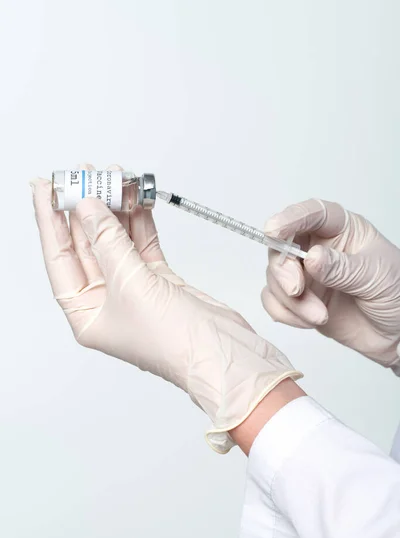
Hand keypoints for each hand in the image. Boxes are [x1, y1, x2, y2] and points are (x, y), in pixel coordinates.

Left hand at [32, 165, 301, 452]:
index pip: (59, 258)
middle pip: (88, 245)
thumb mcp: (132, 285)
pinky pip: (142, 245)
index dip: (49, 220)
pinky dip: (140, 223)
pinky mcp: (159, 281)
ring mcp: (134, 290)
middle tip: (88, 175)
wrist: (224, 353)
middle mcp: (106, 301)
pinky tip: (137, 201)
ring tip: (116, 180)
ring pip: (117, 241)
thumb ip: (109, 242)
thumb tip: (89, 208)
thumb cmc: (175, 342)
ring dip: (116, 211)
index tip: (45, 187)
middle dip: (87, 208)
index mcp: (86, 313)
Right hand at [263, 199, 399, 372]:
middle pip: (281, 246)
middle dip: (283, 270)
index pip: (312, 214)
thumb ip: (342, 268)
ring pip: (275, 277)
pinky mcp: (299, 300)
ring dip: (291, 300)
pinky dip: (285, 314)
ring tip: (318, 315)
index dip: (290, 218)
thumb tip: (311, 257)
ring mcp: (307, 275)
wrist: (397, 334)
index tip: (273, 229)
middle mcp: (318, 247)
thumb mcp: (375, 276)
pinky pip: (274, 302)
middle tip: (296, 290)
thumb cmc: (397, 294)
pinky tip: (309, 321)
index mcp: (342, 229)